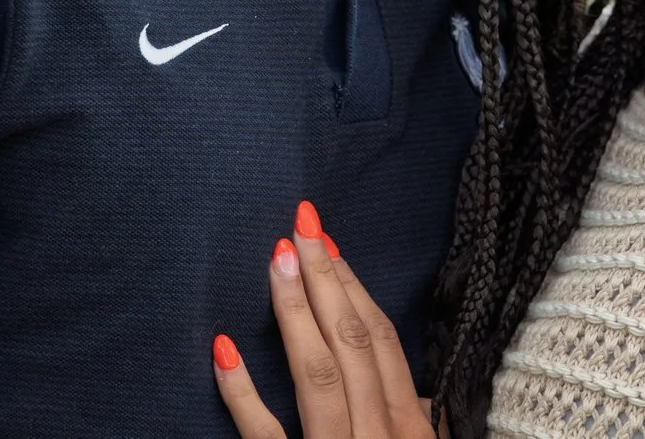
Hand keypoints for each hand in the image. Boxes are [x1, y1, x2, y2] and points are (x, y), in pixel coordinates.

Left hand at [212, 203, 434, 438]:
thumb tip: (419, 392)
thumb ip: (420, 421)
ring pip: (317, 374)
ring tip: (277, 259)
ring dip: (295, 311)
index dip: (354, 288)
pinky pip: (263, 434)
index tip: (328, 244)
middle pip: (351, 342)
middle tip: (301, 226)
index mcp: (410, 427)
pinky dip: (241, 392)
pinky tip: (224, 349)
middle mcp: (376, 434)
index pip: (381, 341)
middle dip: (325, 279)